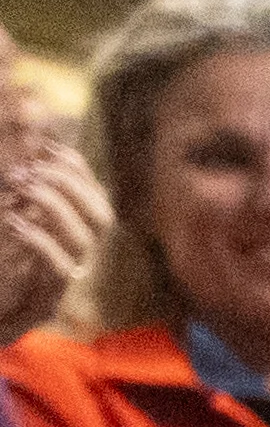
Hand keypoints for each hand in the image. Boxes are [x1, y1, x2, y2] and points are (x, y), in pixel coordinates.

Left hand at [0, 137, 100, 336]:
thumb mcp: (6, 216)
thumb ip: (19, 185)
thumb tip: (27, 129)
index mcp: (70, 232)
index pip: (94, 194)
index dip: (76, 168)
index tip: (45, 149)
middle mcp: (76, 253)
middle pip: (102, 216)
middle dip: (70, 185)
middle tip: (31, 170)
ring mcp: (65, 276)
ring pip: (85, 239)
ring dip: (55, 206)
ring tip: (21, 189)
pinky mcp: (48, 297)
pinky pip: (61, 268)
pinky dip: (40, 240)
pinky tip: (15, 223)